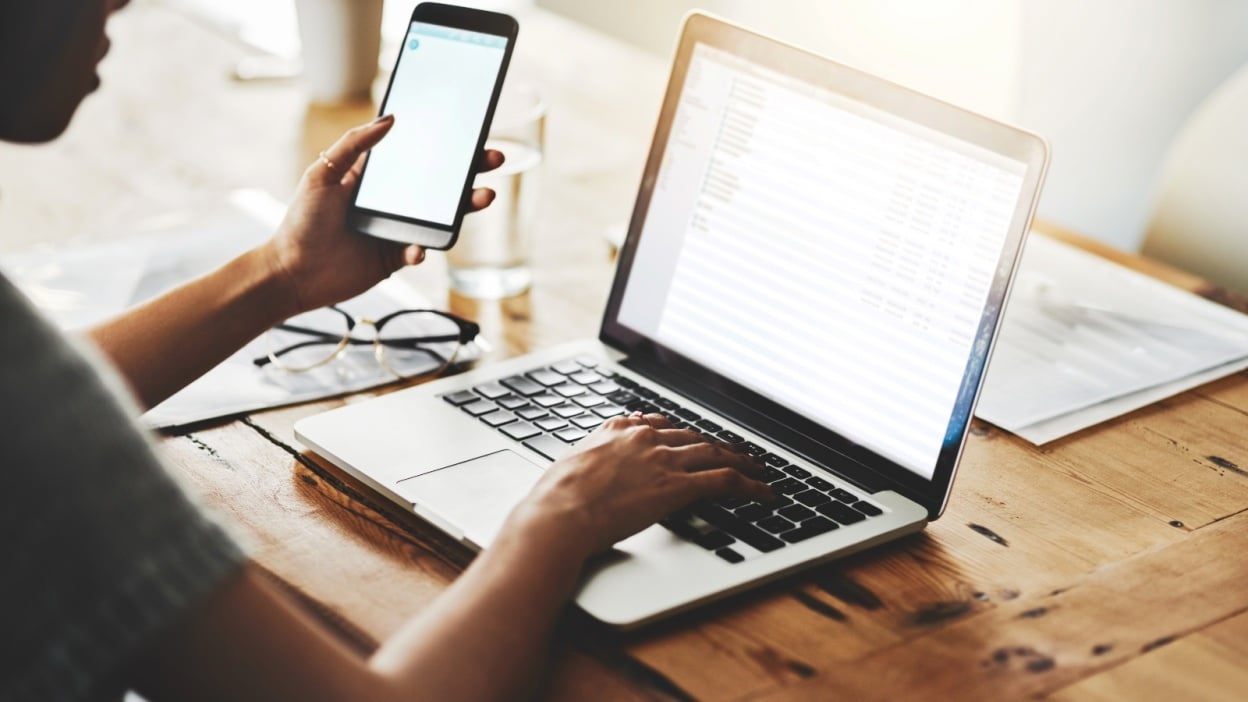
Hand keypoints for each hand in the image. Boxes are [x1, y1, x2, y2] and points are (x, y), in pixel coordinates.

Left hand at [262, 114, 504, 316]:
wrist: (291, 273)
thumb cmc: (301, 221)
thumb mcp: (322, 173)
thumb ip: (354, 145)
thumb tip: (390, 118)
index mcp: (376, 177)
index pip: (417, 157)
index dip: (445, 147)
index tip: (469, 135)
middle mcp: (390, 202)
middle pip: (438, 186)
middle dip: (469, 173)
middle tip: (494, 160)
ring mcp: (395, 230)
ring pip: (438, 218)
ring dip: (463, 209)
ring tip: (482, 198)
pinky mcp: (394, 258)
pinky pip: (419, 251)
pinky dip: (424, 249)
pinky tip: (418, 247)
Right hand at [502, 413, 771, 560]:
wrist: (558, 515)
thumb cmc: (554, 498)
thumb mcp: (569, 464)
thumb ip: (588, 456)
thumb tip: (587, 462)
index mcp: (617, 430)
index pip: (658, 424)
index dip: (679, 433)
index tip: (690, 439)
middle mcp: (644, 439)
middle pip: (692, 437)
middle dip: (716, 446)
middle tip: (735, 454)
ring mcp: (663, 460)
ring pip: (715, 453)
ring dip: (742, 462)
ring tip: (759, 470)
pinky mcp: (677, 486)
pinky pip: (724, 480)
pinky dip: (750, 485)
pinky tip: (764, 492)